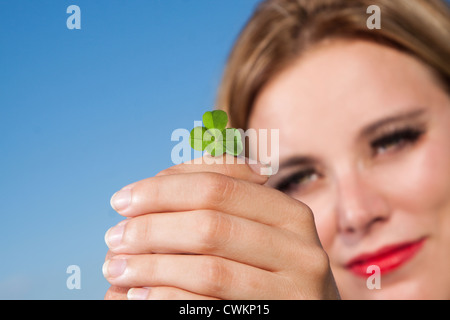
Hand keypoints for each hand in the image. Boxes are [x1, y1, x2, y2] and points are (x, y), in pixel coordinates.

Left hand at [103, 154, 339, 299]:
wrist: (308, 312)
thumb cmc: (269, 268)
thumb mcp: (256, 229)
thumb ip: (222, 199)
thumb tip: (160, 181)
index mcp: (289, 214)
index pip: (218, 186)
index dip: (163, 190)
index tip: (123, 200)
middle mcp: (300, 249)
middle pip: (210, 225)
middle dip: (152, 228)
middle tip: (114, 236)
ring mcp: (294, 290)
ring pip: (209, 269)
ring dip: (151, 266)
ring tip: (115, 267)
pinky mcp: (276, 318)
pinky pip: (208, 305)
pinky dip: (166, 297)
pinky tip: (137, 294)